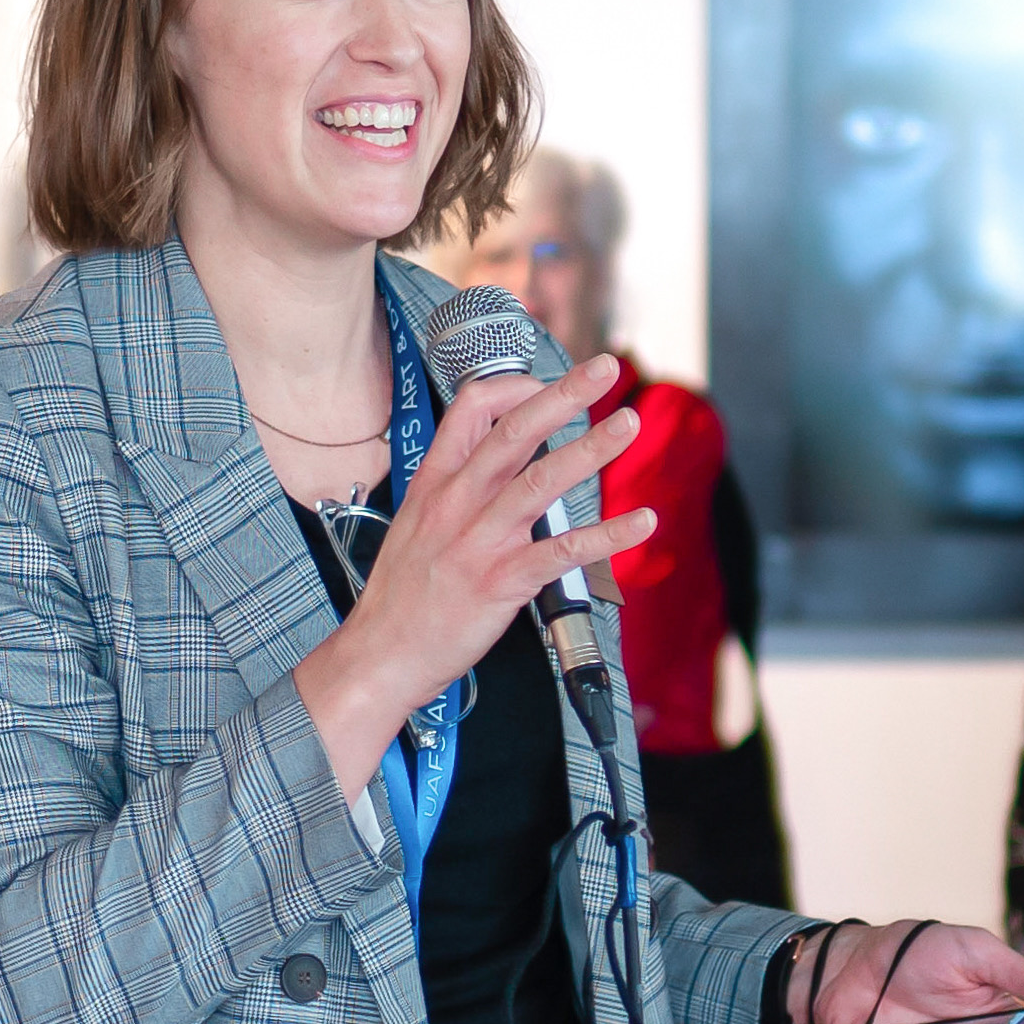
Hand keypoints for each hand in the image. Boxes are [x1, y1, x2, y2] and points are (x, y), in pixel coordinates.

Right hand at [292, 352, 649, 799]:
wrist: (380, 655)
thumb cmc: (402, 595)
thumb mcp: (416, 524)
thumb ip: (459, 489)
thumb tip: (507, 462)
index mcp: (435, 483)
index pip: (472, 410)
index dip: (516, 388)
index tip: (548, 385)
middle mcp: (456, 503)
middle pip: (513, 431)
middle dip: (563, 394)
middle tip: (603, 369)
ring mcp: (479, 542)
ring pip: (540, 481)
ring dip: (590, 449)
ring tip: (627, 423)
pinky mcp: (501, 583)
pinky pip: (562, 551)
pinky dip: (607, 536)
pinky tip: (642, 522)